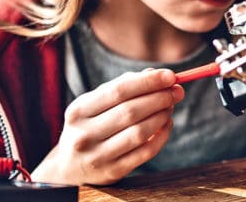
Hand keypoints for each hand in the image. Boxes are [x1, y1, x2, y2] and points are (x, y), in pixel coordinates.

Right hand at [31, 68, 183, 184]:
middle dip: (159, 98)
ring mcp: (98, 155)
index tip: (170, 75)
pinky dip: (161, 136)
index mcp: (78, 111)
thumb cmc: (89, 126)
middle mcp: (85, 134)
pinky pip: (145, 152)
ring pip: (140, 132)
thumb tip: (155, 74)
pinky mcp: (113, 172)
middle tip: (177, 91)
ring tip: (170, 106)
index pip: (119, 91)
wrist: (69, 167)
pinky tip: (167, 124)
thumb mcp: (94, 104)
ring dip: (161, 116)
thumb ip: (123, 86)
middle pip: (130, 111)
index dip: (148, 82)